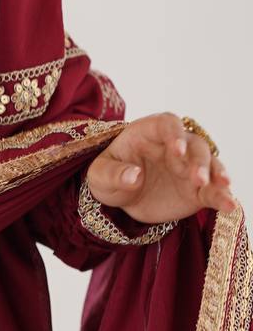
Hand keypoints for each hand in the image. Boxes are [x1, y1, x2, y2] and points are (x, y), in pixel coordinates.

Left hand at [86, 113, 237, 224]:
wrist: (121, 196)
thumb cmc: (109, 175)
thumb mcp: (99, 175)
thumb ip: (113, 173)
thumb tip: (134, 176)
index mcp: (151, 131)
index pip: (168, 124)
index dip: (175, 134)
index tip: (178, 149)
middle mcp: (177, 145)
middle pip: (195, 146)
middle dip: (198, 161)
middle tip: (198, 178)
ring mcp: (190, 166)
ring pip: (210, 165)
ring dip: (217, 175)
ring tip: (223, 187)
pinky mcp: (197, 189)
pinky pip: (213, 191)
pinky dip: (223, 197)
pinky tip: (230, 205)